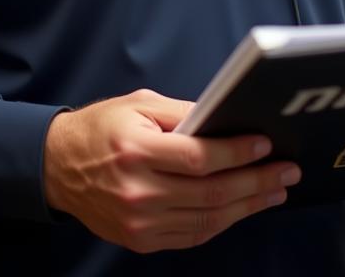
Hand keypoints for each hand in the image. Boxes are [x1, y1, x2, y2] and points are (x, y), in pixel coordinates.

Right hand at [43, 88, 300, 252]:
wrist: (58, 167)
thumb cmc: (101, 128)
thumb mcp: (138, 104)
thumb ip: (182, 113)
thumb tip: (225, 120)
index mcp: (137, 150)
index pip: (199, 158)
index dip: (237, 153)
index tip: (265, 144)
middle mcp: (138, 190)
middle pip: (211, 192)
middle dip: (256, 181)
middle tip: (286, 171)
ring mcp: (139, 222)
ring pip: (207, 219)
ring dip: (248, 206)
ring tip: (275, 191)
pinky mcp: (141, 240)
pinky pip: (192, 235)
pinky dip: (222, 222)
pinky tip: (243, 208)